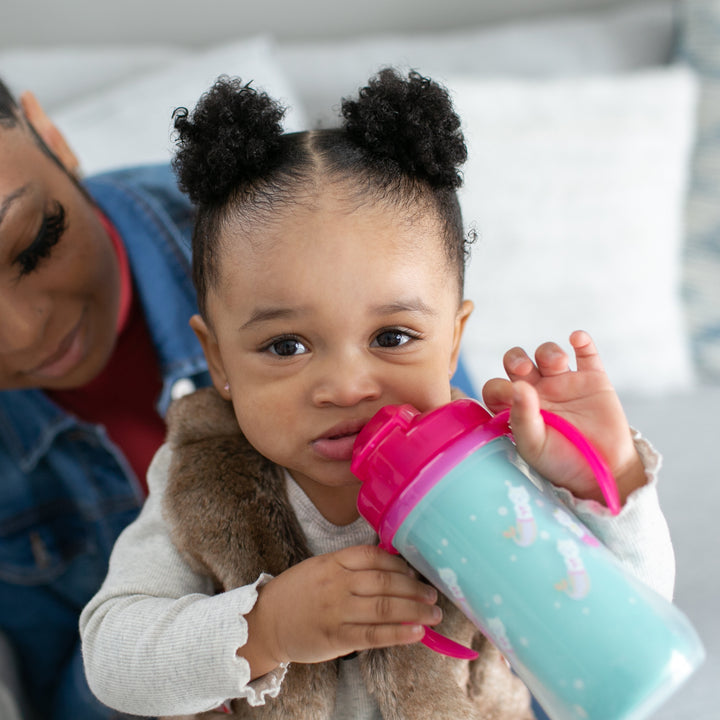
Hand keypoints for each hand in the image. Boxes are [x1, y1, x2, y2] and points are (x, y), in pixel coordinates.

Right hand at [243, 544, 440, 676]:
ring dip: (415, 610)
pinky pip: (374, 635)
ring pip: (384, 607)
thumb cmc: (297, 593)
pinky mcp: (336, 637)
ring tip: (433, 614)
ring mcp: (337, 611)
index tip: (414, 571)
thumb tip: (391, 567)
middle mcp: (337, 584)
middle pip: (385, 582)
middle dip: (414, 588)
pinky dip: (399, 633)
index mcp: (334, 562)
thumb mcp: (320, 567)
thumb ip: (350, 566)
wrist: (265, 622)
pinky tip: (417, 633)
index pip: (374, 557)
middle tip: (433, 595)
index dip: (399, 564)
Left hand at [481, 330, 645, 505]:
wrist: (604, 470)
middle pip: (517, 361)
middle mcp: (536, 391)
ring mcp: (564, 382)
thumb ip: (522, 417)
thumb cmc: (561, 461)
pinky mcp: (592, 379)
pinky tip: (576, 339)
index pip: (496, 387)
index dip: (499, 388)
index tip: (511, 397)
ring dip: (548, 351)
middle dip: (516, 358)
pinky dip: (582, 341)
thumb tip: (516, 386)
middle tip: (522, 367)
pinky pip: (586, 352)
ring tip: (558, 364)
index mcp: (516, 408)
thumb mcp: (535, 445)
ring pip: (547, 353)